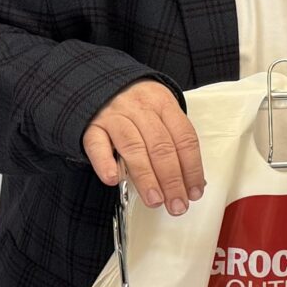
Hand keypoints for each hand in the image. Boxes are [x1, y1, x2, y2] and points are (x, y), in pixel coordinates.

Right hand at [82, 79, 204, 214]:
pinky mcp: (92, 126)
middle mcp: (140, 108)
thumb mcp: (160, 114)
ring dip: (146, 177)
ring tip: (155, 200)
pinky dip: (105, 163)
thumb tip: (192, 183)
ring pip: (133, 147)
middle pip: (161, 146)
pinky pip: (97, 145)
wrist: (99, 82)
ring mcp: (114, 116)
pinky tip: (114, 180)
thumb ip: (174, 143)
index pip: (184, 138)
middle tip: (177, 204)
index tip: (194, 192)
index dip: (192, 168)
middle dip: (172, 180)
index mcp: (163, 104)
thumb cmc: (136, 105)